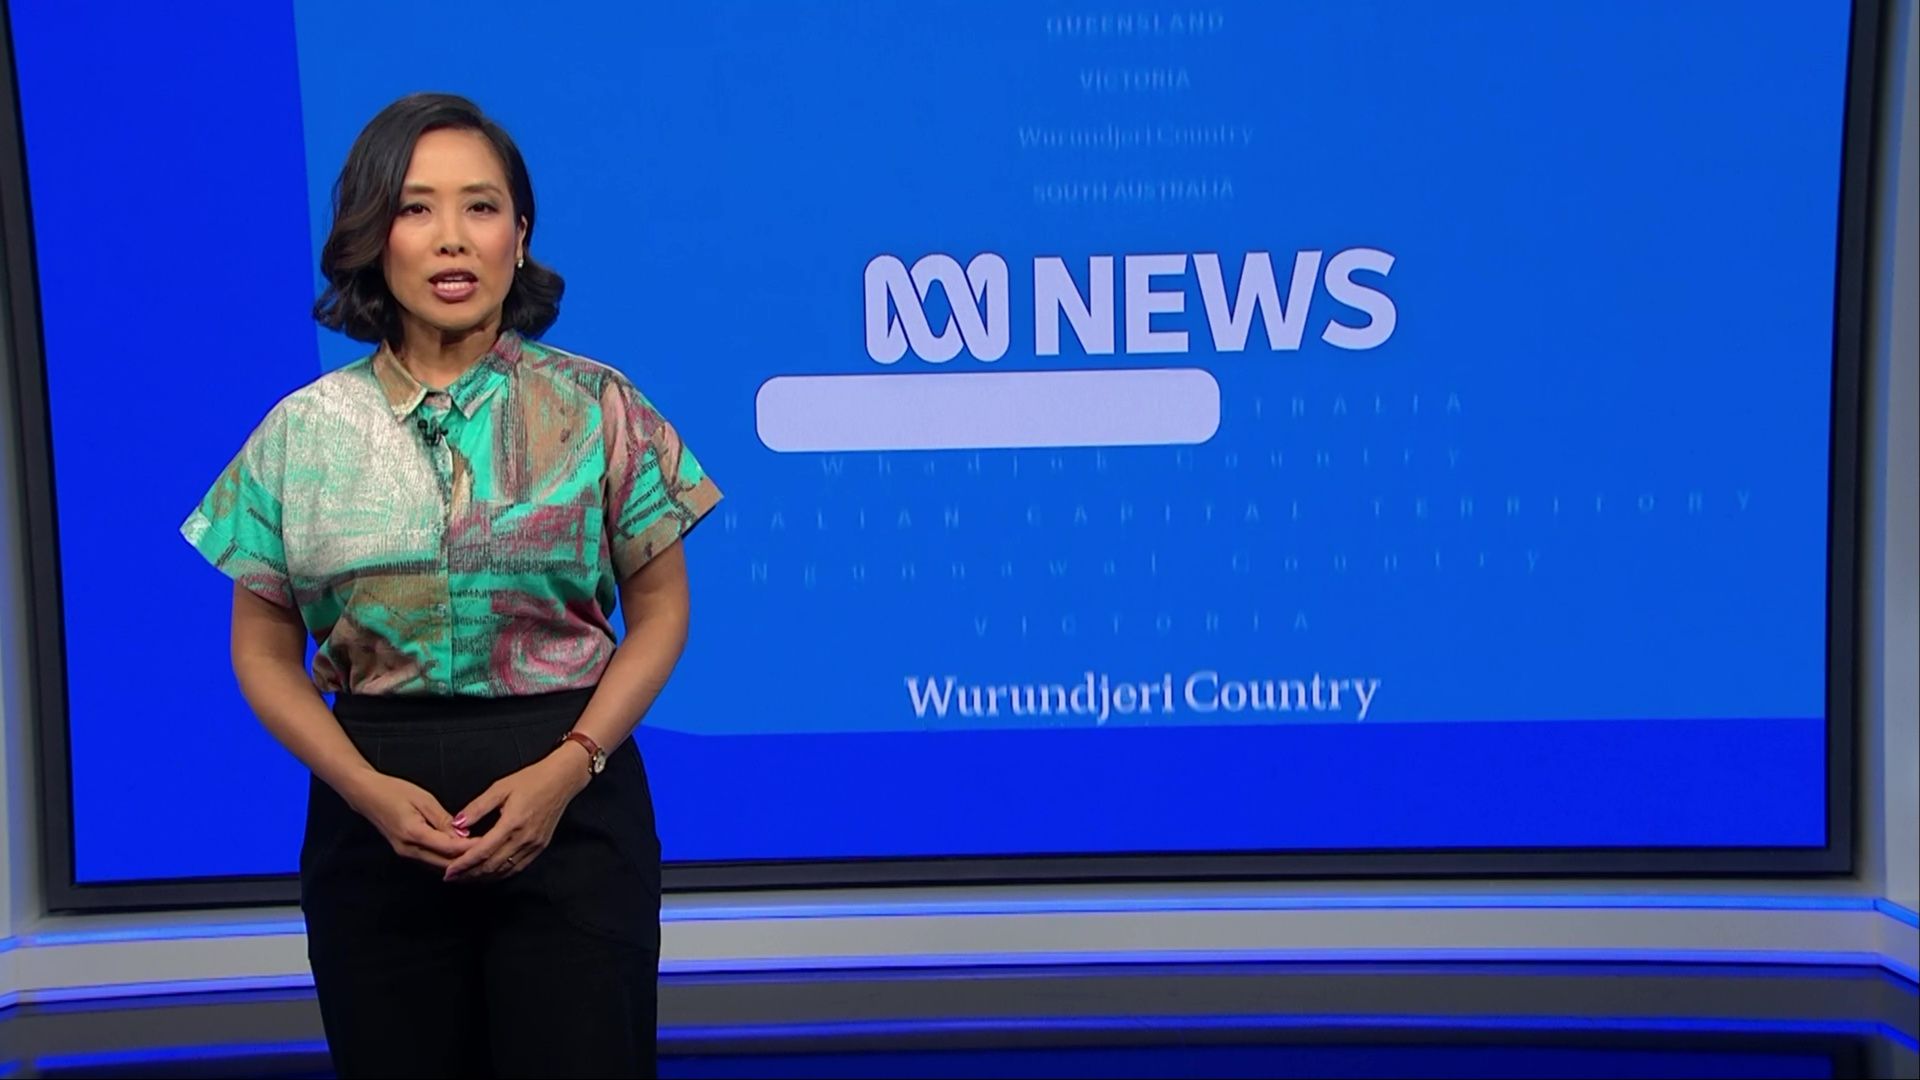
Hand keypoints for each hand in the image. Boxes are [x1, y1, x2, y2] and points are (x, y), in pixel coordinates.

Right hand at [341, 772, 477, 869]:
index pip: (448, 847)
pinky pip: (430, 862)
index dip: (470, 848)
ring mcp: (405, 854)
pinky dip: (447, 861)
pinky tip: (461, 856)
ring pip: (438, 866)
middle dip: (468, 860)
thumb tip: (463, 835)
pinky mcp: (406, 853)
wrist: (366, 795)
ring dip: (458, 864)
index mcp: (413, 834)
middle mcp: (408, 850)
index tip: (490, 843)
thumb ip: (443, 820)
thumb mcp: (424, 799)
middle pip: (444, 863)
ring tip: (480, 857)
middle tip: (490, 853)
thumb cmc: (394, 791)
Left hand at [442, 749, 590, 881]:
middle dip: (469, 875)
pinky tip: (489, 874)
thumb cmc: (531, 780)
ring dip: (483, 878)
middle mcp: (524, 838)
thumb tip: (457, 824)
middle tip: (451, 878)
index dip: (464, 864)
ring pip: (505, 870)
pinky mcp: (540, 847)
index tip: (448, 871)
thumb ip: (477, 807)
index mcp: (513, 822)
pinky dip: (501, 874)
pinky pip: (518, 867)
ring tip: (465, 878)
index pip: (483, 851)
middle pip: (492, 866)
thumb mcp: (500, 787)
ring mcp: (534, 845)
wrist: (561, 779)